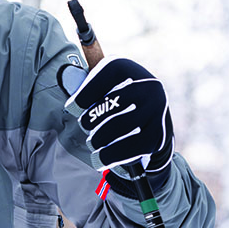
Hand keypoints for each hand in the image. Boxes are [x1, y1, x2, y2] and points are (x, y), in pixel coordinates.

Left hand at [64, 57, 173, 178]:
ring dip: (98, 139)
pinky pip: (128, 148)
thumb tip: (70, 89)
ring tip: (93, 142)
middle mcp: (147, 85)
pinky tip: (98, 158)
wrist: (153, 121)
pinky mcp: (158, 134)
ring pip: (117, 127)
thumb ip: (85, 85)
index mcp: (129, 68)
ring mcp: (156, 110)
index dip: (85, 93)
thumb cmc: (116, 101)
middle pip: (110, 103)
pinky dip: (108, 155)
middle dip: (90, 119)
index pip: (106, 75)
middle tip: (85, 126)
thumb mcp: (102, 86)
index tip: (72, 108)